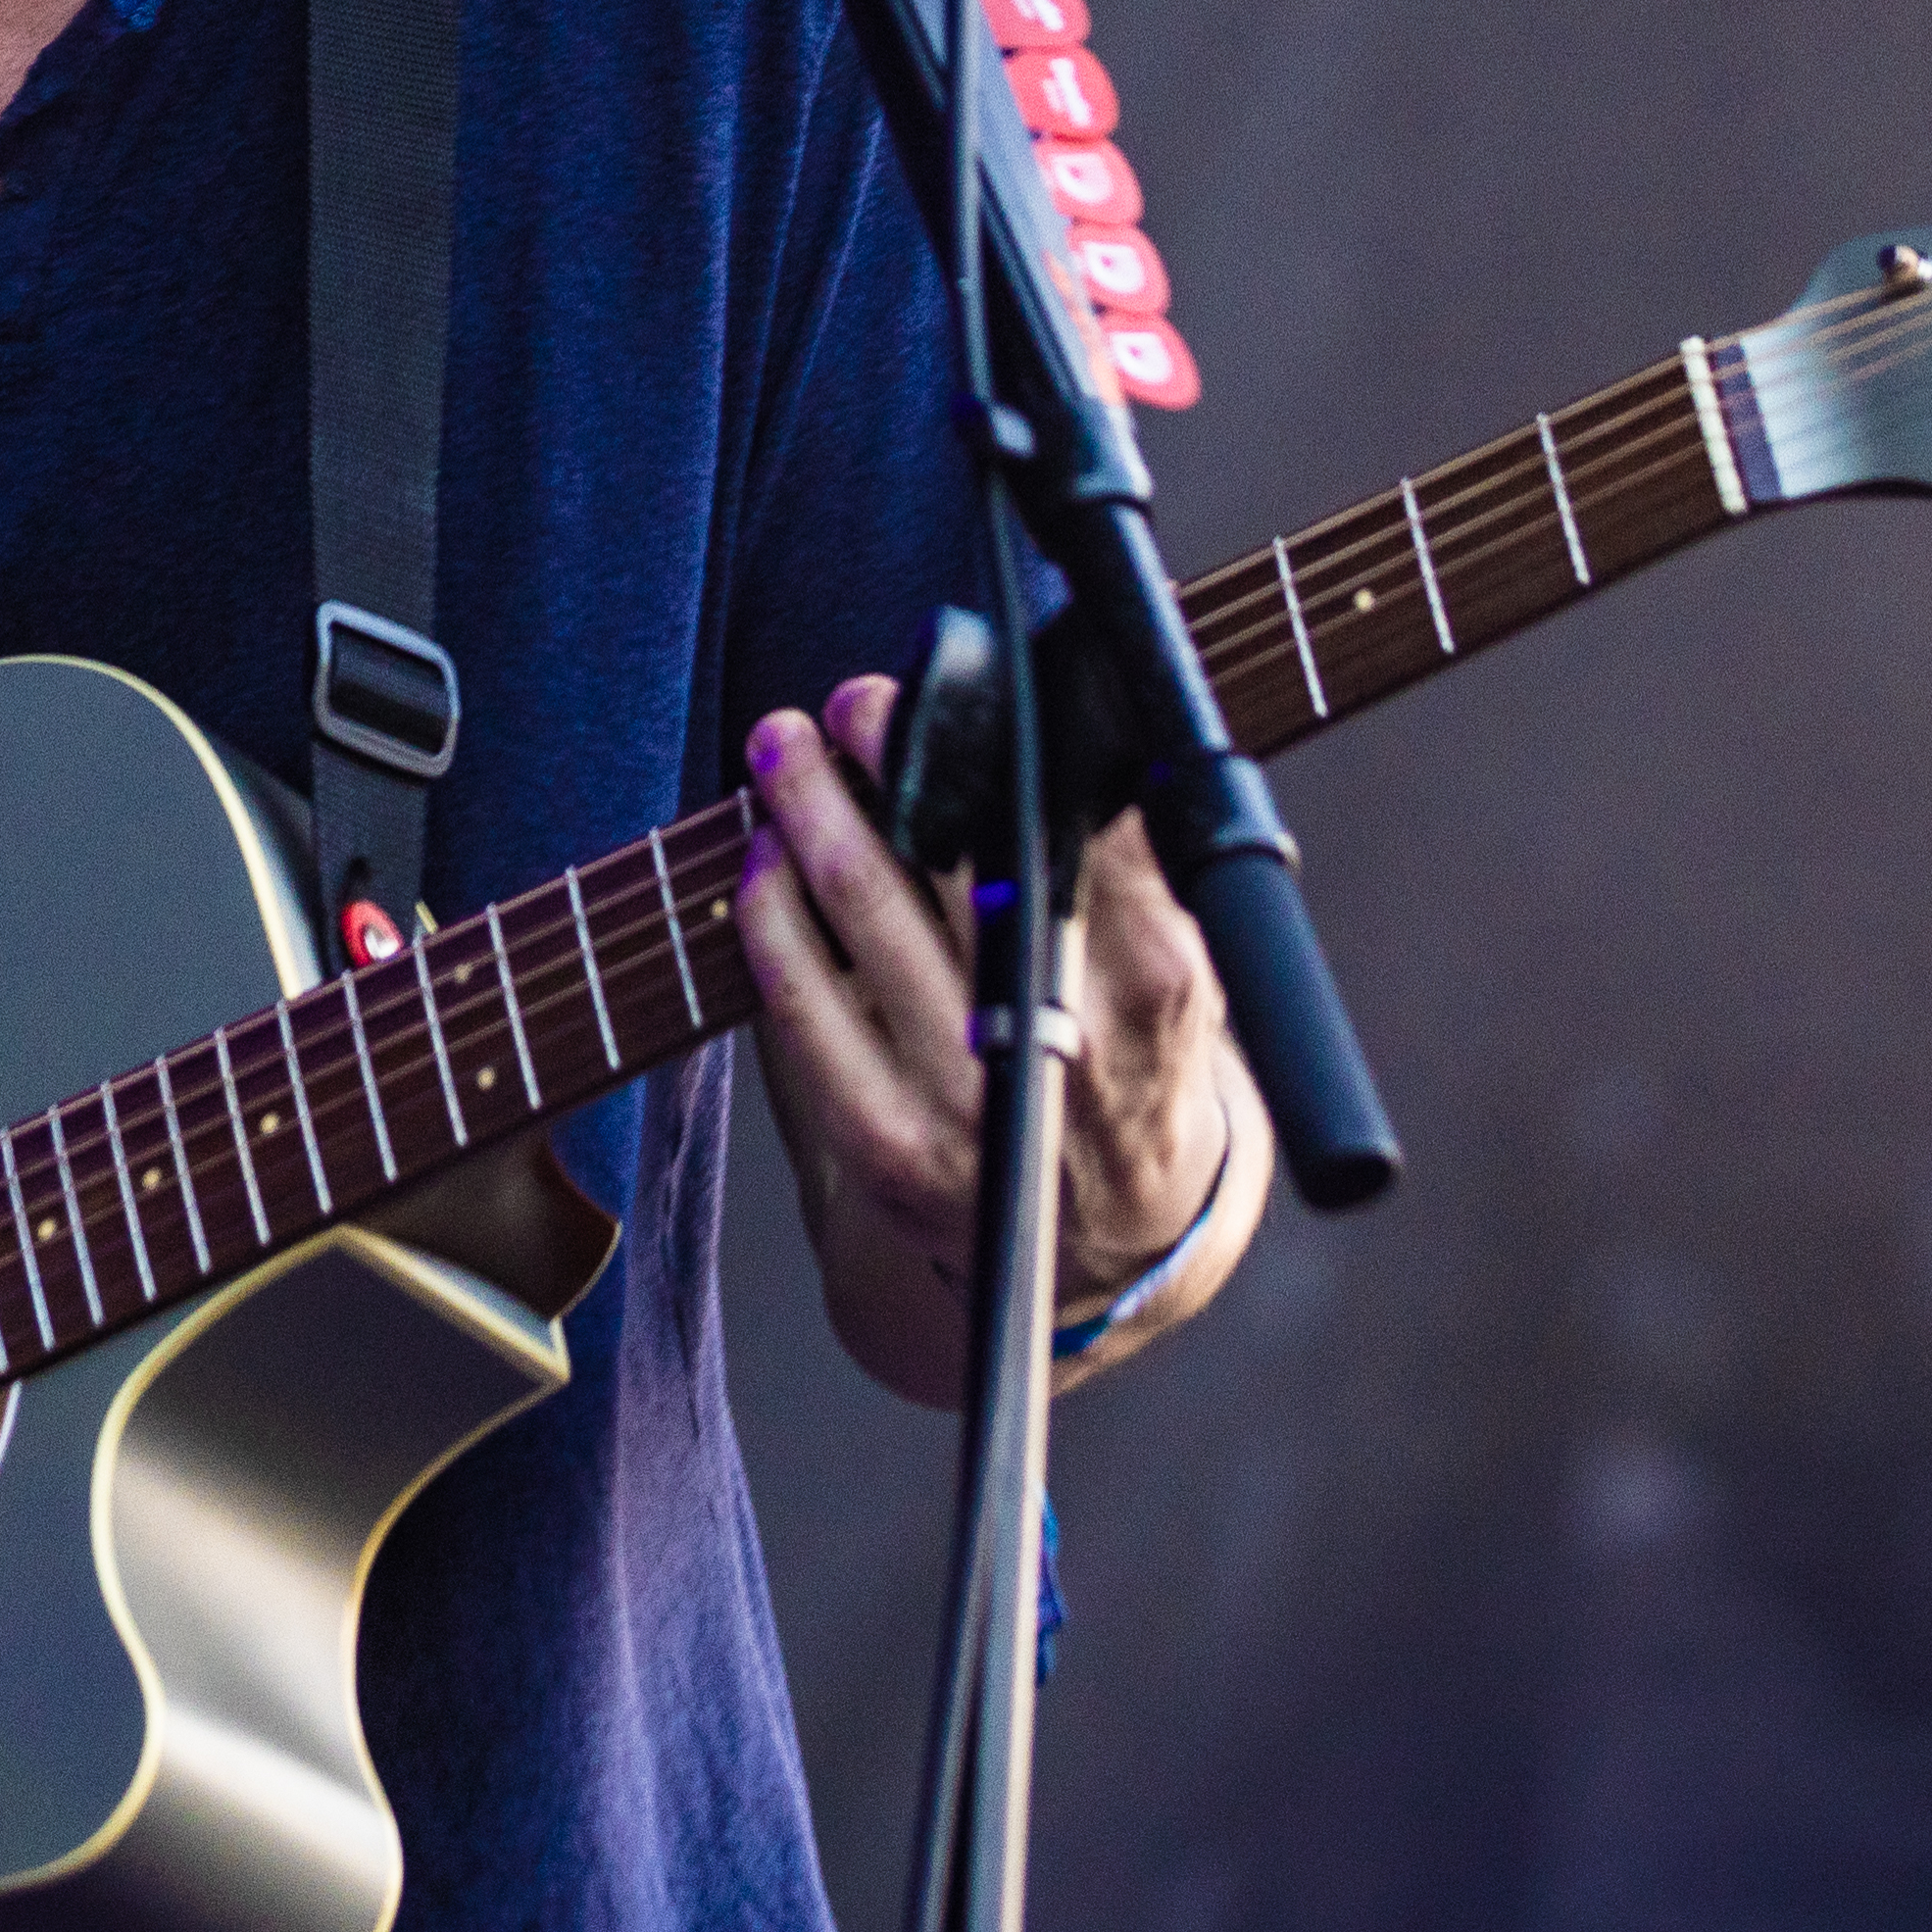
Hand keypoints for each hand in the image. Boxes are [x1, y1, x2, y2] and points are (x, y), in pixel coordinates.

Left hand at [734, 670, 1262, 1400]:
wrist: (1111, 1245)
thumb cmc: (1131, 1061)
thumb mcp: (1169, 965)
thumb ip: (1123, 861)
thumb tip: (1050, 722)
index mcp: (1155, 981)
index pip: (1065, 822)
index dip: (991, 743)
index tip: (949, 686)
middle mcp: (1063, 1043)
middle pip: (946, 854)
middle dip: (884, 753)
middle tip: (847, 701)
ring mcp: (966, 1101)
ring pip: (859, 911)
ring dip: (808, 809)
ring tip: (782, 749)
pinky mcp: (884, 1147)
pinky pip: (799, 1001)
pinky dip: (770, 916)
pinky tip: (762, 864)